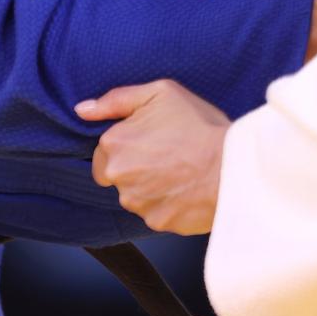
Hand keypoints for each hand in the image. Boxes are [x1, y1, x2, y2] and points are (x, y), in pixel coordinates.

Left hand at [75, 79, 229, 234]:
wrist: (234, 165)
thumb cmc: (199, 124)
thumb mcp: (161, 93)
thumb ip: (117, 99)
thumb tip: (82, 109)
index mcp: (115, 143)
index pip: (104, 149)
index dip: (128, 141)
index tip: (153, 136)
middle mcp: (119, 177)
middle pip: (116, 174)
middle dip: (134, 165)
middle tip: (167, 152)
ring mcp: (137, 203)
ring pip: (135, 194)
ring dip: (150, 184)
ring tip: (181, 168)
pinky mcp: (157, 222)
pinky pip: (155, 211)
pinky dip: (167, 201)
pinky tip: (187, 186)